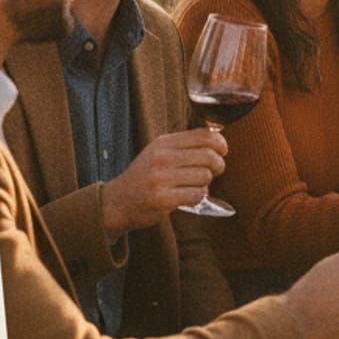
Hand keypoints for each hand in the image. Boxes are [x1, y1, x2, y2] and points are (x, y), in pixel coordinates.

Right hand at [101, 129, 226, 235]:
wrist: (115, 203)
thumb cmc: (144, 178)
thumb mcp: (158, 153)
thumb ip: (183, 146)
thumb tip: (217, 140)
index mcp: (163, 142)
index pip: (203, 135)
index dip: (220, 143)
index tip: (223, 151)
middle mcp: (162, 157)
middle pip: (208, 156)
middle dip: (218, 165)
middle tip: (214, 172)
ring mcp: (161, 178)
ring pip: (204, 176)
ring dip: (205, 184)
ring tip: (193, 186)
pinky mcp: (162, 199)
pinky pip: (197, 194)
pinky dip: (198, 197)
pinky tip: (188, 197)